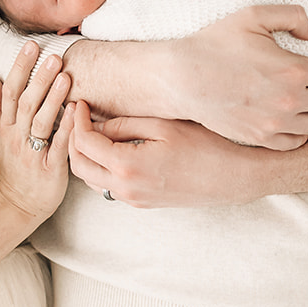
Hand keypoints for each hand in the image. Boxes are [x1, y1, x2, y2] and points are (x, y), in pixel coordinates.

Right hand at [0, 44, 72, 223]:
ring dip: (52, 98)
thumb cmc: (14, 167)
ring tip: (65, 76)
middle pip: (25, 102)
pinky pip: (58, 145)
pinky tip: (77, 110)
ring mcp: (31, 153)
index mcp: (5, 127)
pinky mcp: (49, 168)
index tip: (31, 46)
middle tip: (53, 56)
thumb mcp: (0, 136)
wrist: (18, 205)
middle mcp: (16, 137)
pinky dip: (66, 127)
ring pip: (40, 121)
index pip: (10, 92)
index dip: (20, 68)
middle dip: (38, 78)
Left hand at [69, 102, 275, 207]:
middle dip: (72, 139)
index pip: (84, 143)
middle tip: (79, 116)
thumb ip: (125, 124)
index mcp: (127, 167)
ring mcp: (134, 200)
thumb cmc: (206, 146)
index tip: (80, 103)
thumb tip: (96, 123)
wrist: (235, 177)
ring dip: (85, 156)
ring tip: (92, 129)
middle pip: (79, 166)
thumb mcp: (163, 125)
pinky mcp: (143, 203)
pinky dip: (101, 168)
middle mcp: (125, 189)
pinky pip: (109, 187)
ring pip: (91, 180)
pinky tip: (112, 148)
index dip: (77, 120)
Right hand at [167, 5, 307, 147]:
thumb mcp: (254, 15)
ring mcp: (275, 123)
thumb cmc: (216, 43)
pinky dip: (307, 134)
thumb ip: (292, 15)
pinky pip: (295, 142)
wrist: (183, 77)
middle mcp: (289, 101)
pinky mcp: (260, 137)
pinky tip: (307, 125)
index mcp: (293, 70)